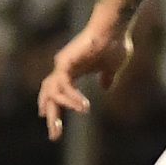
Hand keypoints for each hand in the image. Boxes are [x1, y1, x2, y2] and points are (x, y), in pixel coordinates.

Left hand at [37, 19, 133, 140]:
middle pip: (50, 95)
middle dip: (52, 117)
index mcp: (73, 70)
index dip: (58, 109)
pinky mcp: (65, 62)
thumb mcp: (113, 67)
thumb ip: (108, 77)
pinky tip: (83, 106)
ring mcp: (62, 64)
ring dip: (60, 109)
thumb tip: (106, 87)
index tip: (56, 127)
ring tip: (72, 119)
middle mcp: (64, 68)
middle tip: (55, 136)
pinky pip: (62, 86)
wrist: (114, 29)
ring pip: (52, 92)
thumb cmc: (115, 43)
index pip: (59, 93)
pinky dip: (70, 98)